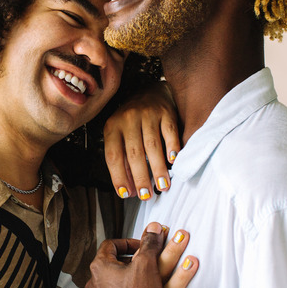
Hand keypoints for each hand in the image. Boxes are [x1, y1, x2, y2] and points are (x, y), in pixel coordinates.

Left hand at [86, 223, 215, 287]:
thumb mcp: (146, 266)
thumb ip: (149, 245)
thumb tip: (154, 230)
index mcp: (100, 267)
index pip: (112, 244)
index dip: (130, 242)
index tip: (142, 246)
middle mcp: (96, 283)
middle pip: (114, 262)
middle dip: (134, 261)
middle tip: (148, 262)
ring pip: (117, 280)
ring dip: (133, 277)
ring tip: (148, 279)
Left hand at [104, 81, 180, 199]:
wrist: (150, 92)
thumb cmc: (133, 121)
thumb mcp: (120, 135)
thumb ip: (122, 159)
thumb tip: (129, 190)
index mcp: (112, 126)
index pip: (113, 155)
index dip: (119, 177)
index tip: (126, 194)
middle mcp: (128, 119)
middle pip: (134, 153)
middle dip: (140, 177)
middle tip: (146, 195)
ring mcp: (147, 114)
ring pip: (152, 146)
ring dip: (158, 169)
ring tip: (162, 186)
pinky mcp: (165, 112)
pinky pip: (170, 133)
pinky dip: (172, 148)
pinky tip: (174, 161)